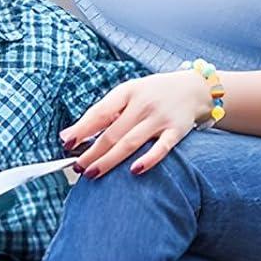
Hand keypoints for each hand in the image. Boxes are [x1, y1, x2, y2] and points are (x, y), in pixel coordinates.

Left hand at [62, 71, 212, 177]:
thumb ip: (103, 112)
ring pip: (130, 142)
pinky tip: (134, 170)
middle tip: (77, 167)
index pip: (100, 112)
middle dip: (92, 152)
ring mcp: (160, 118)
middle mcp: (143, 104)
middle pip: (112, 133)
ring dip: (109, 160)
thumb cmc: (153, 94)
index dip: (82, 128)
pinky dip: (148, 159)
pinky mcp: (176, 131)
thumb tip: (70, 136)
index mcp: (127, 92)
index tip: (67, 143)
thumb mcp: (128, 94)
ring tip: (92, 173)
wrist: (193, 88)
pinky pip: (161, 148)